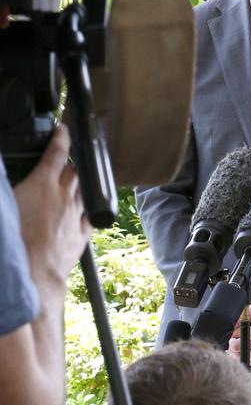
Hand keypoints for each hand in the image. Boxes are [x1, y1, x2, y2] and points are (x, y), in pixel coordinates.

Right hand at [13, 125, 90, 289]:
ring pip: (83, 191)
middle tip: (61, 164)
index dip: (61, 137)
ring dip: (77, 185)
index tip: (63, 130)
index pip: (57, 152)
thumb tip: (5, 183)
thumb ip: (5, 187)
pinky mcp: (80, 236)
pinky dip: (85, 210)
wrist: (34, 274)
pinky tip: (81, 211)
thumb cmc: (14, 240)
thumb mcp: (3, 205)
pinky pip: (88, 216)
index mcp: (42, 184)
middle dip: (68, 164)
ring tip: (71, 185)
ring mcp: (75, 215)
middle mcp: (64, 196)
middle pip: (73, 170)